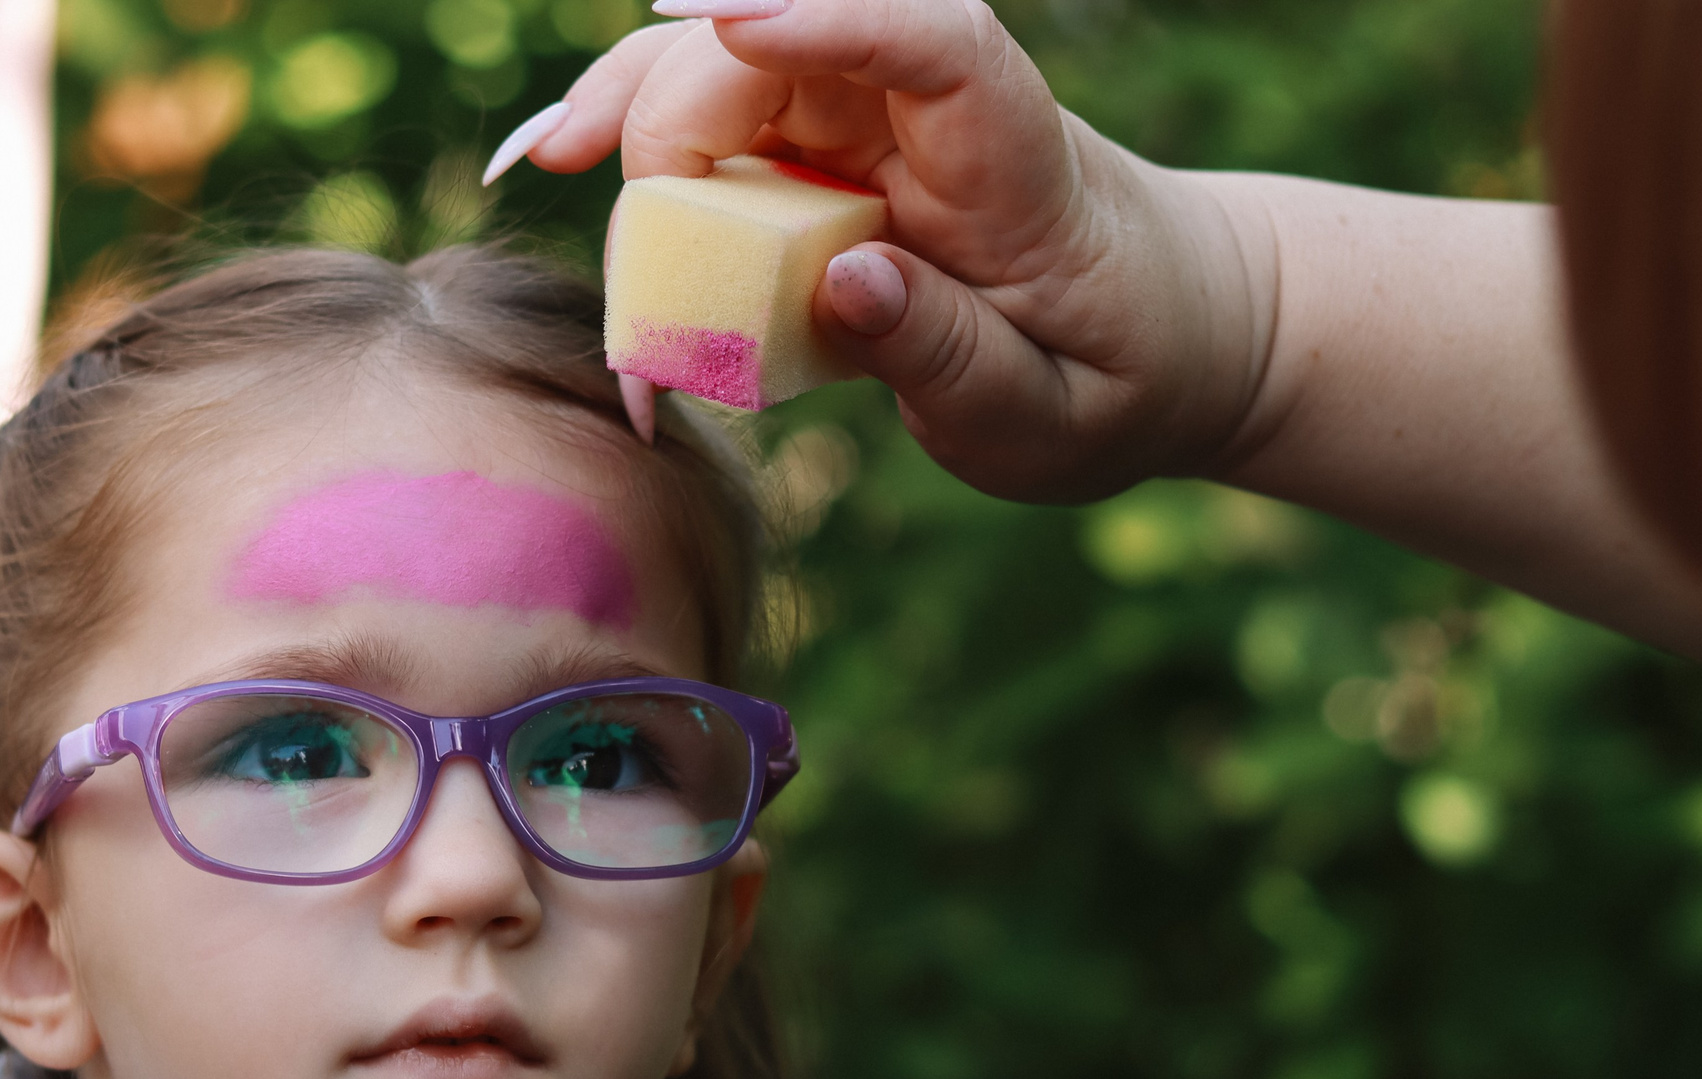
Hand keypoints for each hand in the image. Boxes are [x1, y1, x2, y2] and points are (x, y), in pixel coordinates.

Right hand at [508, 0, 1273, 502]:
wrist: (1160, 340)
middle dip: (681, 118)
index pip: (935, 41)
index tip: (726, 20)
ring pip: (730, 74)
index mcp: (1013, 158)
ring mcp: (870, 128)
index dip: (831, 15)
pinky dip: (642, 143)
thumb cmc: (1116, 374)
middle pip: (784, 56)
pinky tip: (563, 152)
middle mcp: (930, 114)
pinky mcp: (826, 160)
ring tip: (542, 162)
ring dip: (634, 113)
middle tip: (636, 246)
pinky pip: (719, 126)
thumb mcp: (1047, 415)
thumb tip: (845, 281)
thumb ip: (950, 356)